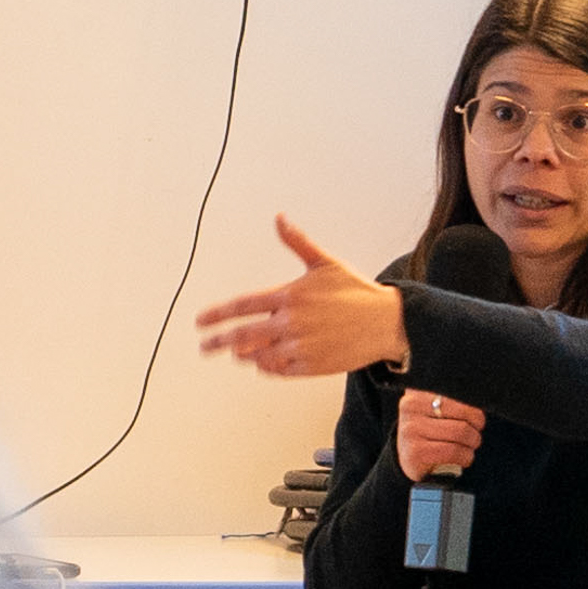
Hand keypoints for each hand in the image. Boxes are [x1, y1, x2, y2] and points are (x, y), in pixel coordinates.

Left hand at [196, 215, 408, 376]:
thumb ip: (297, 243)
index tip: (201, 322)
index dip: (218, 315)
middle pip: (243, 336)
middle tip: (204, 347)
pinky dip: (268, 366)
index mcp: (290, 295)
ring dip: (246, 355)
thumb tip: (279, 218)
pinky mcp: (312, 365)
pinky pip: (279, 370)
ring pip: (260, 356)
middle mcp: (292, 322)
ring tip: (238, 354)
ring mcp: (301, 346)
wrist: (386, 322)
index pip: (243, 306)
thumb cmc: (356, 292)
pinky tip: (265, 362)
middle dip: (219, 342)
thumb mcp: (325, 263)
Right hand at [396, 391, 484, 482]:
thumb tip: (480, 397)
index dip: (474, 409)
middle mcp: (411, 406)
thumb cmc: (431, 430)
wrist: (410, 460)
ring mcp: (411, 429)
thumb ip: (454, 398)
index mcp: (419, 390)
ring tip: (469, 446)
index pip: (459, 393)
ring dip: (473, 443)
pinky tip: (463, 457)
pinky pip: (454, 451)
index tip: (475, 420)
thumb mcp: (437, 407)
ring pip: (461, 432)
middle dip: (476, 427)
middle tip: (474, 434)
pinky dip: (466, 457)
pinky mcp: (415, 452)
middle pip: (464, 412)